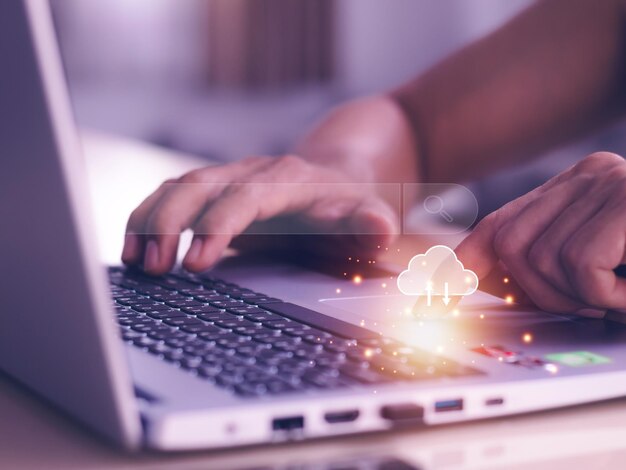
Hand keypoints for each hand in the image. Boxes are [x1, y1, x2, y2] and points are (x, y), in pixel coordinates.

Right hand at [121, 155, 398, 274]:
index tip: (196, 262)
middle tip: (154, 268)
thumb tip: (379, 229)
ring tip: (135, 263)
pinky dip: (147, 219)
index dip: (217, 225)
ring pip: (176, 187)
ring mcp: (228, 179)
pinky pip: (171, 197)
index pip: (243, 197)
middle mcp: (251, 173)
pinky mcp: (214, 192)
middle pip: (198, 185)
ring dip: (149, 221)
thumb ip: (371, 224)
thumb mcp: (367, 216)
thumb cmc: (349, 205)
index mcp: (286, 180)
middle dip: (169, 223)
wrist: (336, 177)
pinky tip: (135, 250)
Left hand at [455, 152, 625, 316]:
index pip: (497, 224)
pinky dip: (603, 295)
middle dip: (537, 292)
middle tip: (586, 307)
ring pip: (542, 260)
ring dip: (578, 297)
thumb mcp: (598, 261)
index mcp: (573, 186)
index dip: (462, 265)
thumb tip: (485, 283)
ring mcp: (607, 182)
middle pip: (507, 244)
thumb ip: (547, 265)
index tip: (435, 299)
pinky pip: (581, 264)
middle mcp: (586, 175)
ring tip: (617, 297)